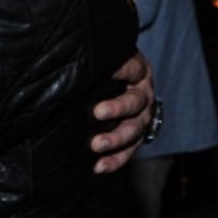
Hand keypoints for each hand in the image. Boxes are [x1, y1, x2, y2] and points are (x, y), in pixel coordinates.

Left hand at [91, 51, 155, 173]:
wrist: (128, 84)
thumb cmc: (113, 67)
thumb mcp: (112, 57)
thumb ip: (101, 56)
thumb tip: (74, 51)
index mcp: (139, 71)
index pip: (132, 69)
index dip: (121, 70)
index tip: (106, 72)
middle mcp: (143, 95)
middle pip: (135, 103)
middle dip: (117, 108)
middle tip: (98, 112)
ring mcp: (142, 118)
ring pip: (134, 130)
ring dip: (115, 138)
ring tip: (96, 144)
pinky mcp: (136, 138)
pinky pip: (128, 152)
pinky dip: (115, 160)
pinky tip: (99, 166)